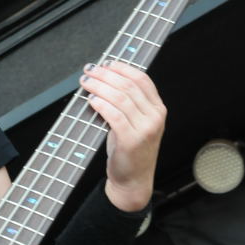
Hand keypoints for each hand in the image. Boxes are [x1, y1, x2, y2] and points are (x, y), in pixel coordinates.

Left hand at [80, 60, 165, 210]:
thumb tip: (103, 79)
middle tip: (89, 72)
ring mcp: (145, 129)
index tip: (105, 64)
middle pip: (128, 86)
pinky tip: (91, 100)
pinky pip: (115, 115)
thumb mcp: (134, 123)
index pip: (142, 79)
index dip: (121, 68)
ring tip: (86, 83)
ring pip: (120, 98)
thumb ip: (126, 104)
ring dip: (99, 86)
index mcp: (158, 109)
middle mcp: (155, 117)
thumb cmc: (130, 151)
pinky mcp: (132, 140)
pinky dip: (101, 105)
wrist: (133, 180)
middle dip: (106, 75)